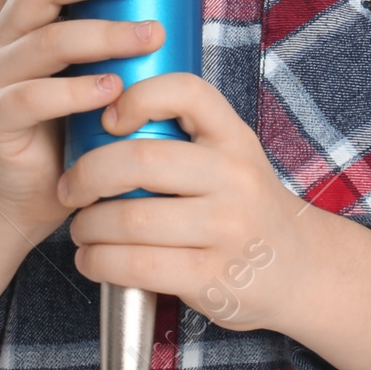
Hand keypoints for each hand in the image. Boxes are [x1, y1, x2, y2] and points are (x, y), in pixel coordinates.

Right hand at [0, 0, 164, 238]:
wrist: (40, 194)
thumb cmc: (77, 123)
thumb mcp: (93, 67)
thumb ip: (112, 30)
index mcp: (23, 18)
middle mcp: (3, 39)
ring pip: (46, 40)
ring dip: (102, 36)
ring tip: (146, 38)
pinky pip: (32, 96)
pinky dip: (76, 91)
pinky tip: (111, 90)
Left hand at [54, 70, 301, 335]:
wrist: (299, 269)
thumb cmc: (244, 206)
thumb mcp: (230, 156)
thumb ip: (182, 137)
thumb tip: (96, 120)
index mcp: (234, 137)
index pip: (186, 92)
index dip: (137, 97)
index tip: (107, 119)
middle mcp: (234, 177)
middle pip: (141, 159)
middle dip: (88, 174)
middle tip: (71, 188)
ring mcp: (225, 229)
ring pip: (130, 217)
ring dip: (87, 225)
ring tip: (81, 228)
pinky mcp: (210, 277)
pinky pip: (137, 266)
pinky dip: (99, 262)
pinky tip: (92, 259)